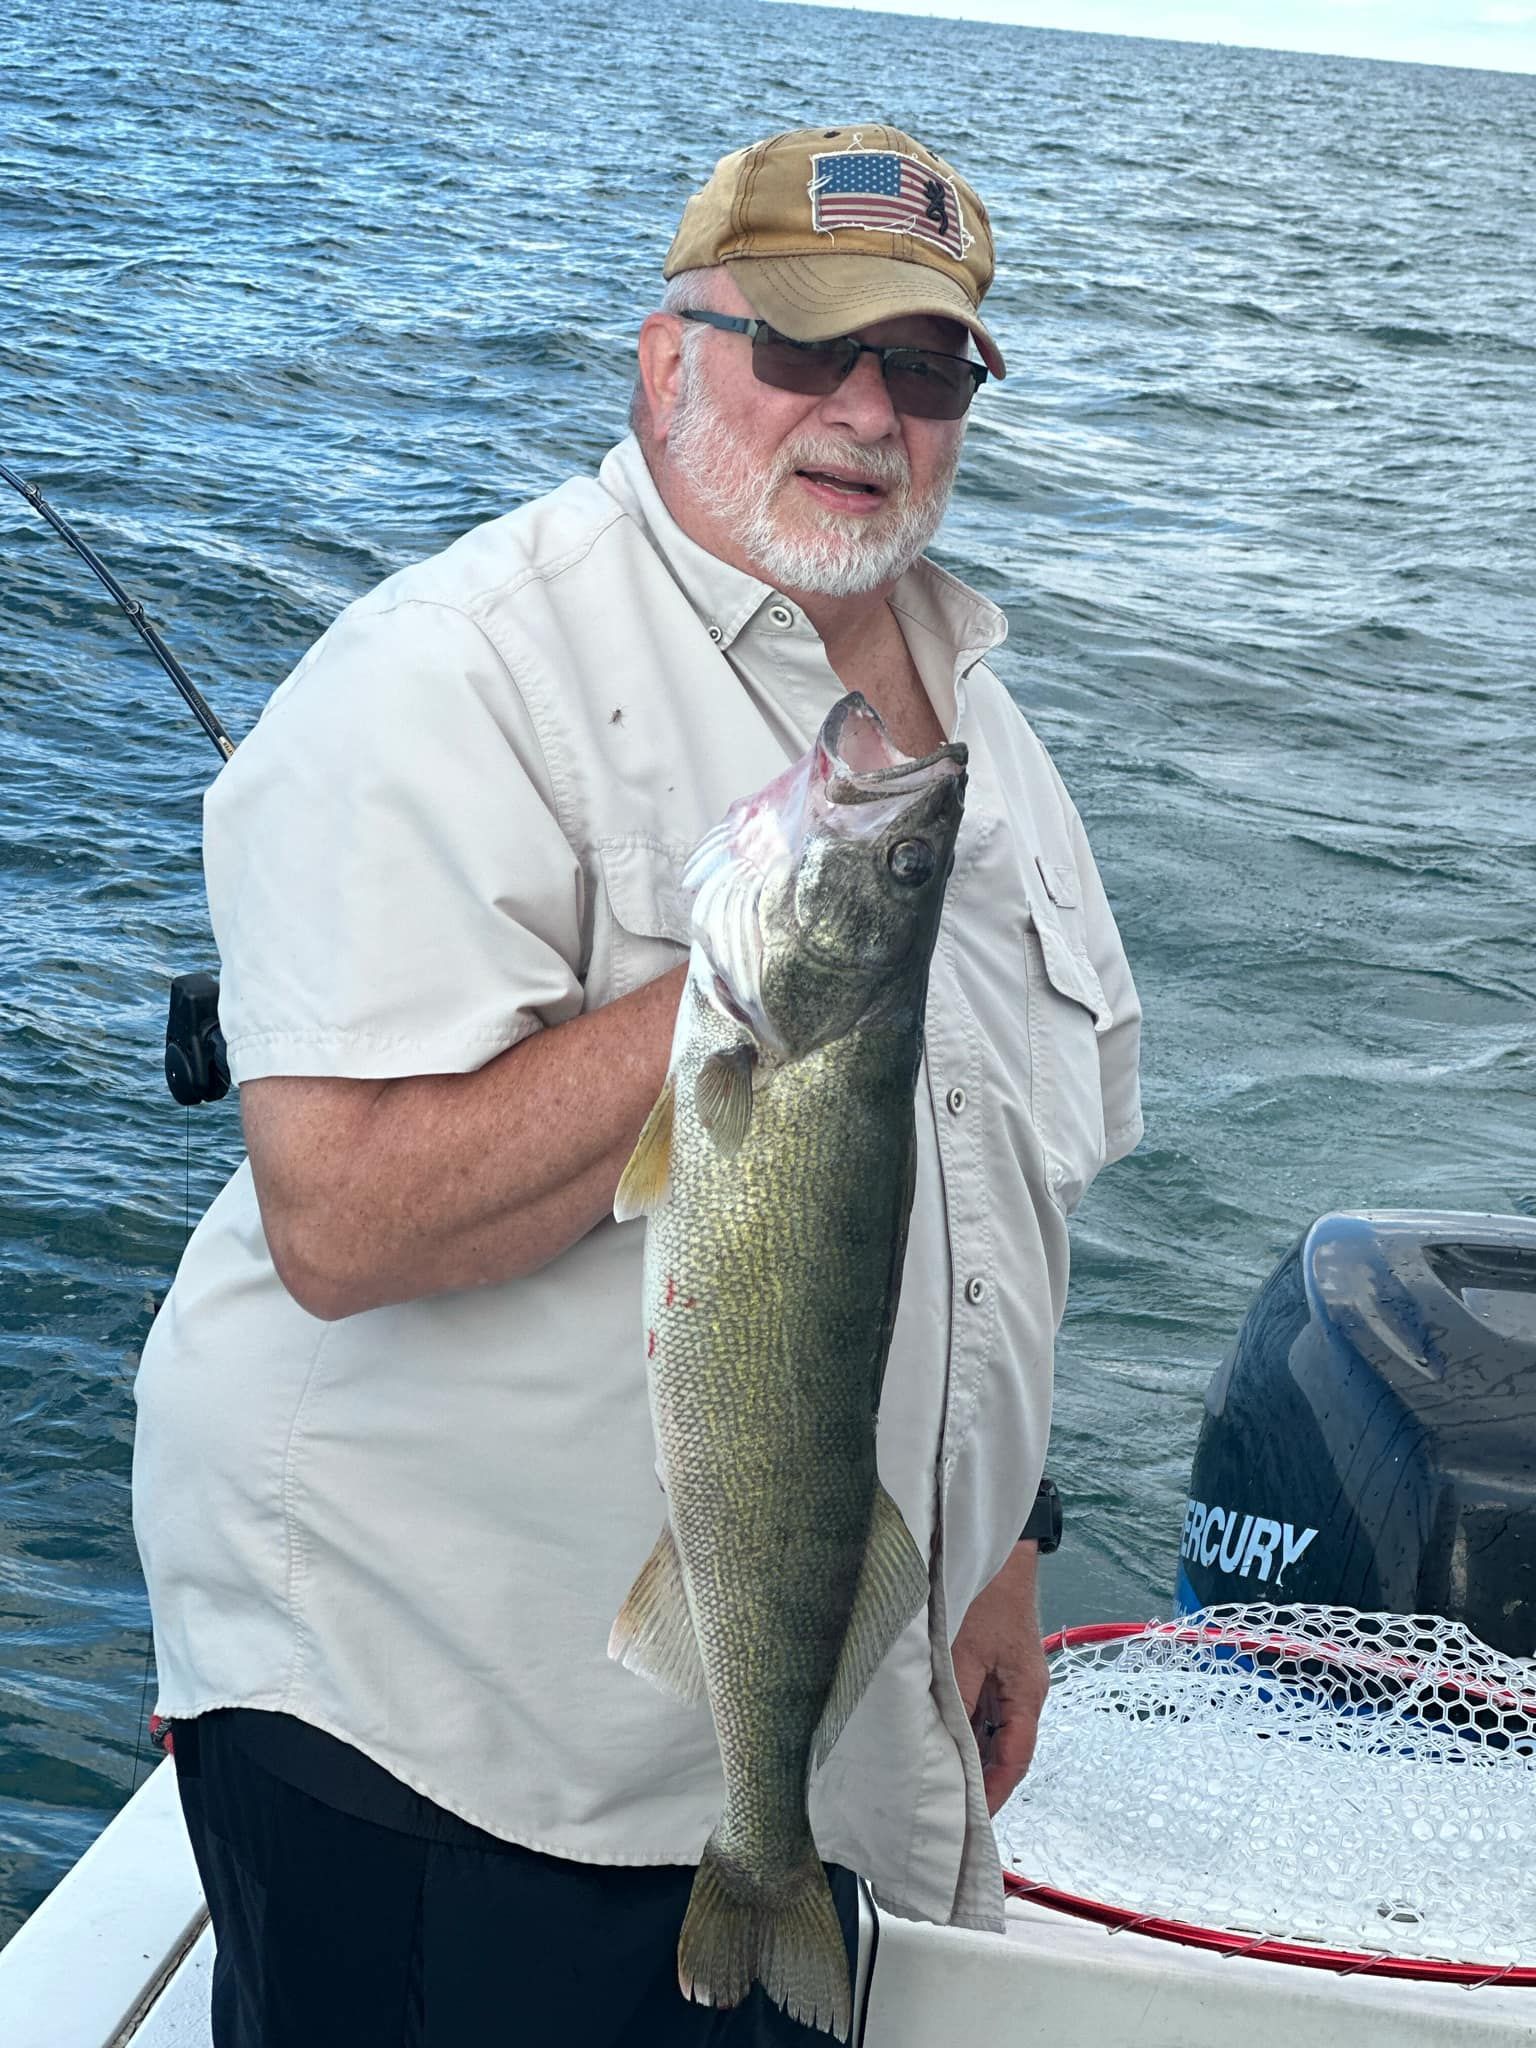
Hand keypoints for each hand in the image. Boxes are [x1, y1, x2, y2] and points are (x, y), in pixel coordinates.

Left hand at [951, 1541, 1048, 1814]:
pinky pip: (982, 1709)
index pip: (1014, 1760)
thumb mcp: (965, 1650)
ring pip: (991, 1731)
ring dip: (969, 1753)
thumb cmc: (987, 1598)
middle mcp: (1024, 1695)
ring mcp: (1009, 1681)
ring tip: (941, 1783)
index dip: (994, 1793)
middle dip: (980, 1781)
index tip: (971, 1820)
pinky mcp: (995, 1668)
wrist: (999, 1553)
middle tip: (949, 1809)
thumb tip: (943, 1741)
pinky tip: (939, 1737)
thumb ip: (956, 1696)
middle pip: (1005, 1750)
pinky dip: (963, 1727)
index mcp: (1027, 1696)